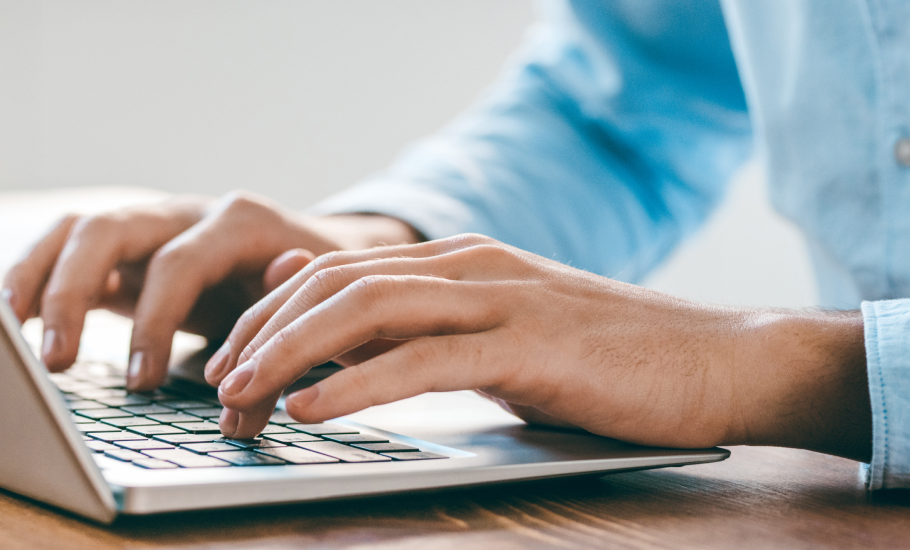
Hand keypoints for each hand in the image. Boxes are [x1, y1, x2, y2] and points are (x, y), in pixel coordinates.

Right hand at [1, 191, 419, 390]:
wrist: (325, 258)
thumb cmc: (317, 291)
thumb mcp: (316, 306)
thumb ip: (289, 322)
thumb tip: (265, 337)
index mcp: (236, 221)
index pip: (177, 262)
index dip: (154, 323)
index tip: (140, 382)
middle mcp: (183, 213)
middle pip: (107, 230)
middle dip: (72, 293)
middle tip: (57, 361)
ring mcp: (148, 227)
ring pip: (74, 230)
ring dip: (36, 277)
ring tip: (8, 328)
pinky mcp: (124, 252)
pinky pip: (65, 251)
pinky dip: (33, 278)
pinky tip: (8, 317)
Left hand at [208, 234, 870, 460]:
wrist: (722, 362)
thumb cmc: (606, 364)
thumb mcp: (495, 340)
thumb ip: (417, 328)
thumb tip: (325, 322)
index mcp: (457, 263)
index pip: (335, 273)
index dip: (269, 314)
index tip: (226, 358)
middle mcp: (469, 268)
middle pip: (334, 285)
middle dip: (263, 332)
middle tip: (216, 382)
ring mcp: (499, 299)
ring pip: (365, 310)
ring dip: (290, 353)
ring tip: (241, 393)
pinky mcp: (528, 345)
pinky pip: (421, 361)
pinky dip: (354, 384)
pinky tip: (311, 407)